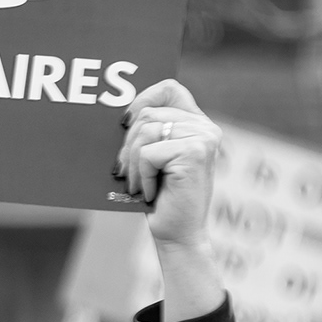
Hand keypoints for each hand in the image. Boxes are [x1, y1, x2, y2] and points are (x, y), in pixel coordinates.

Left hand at [117, 81, 224, 321]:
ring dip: (132, 165)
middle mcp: (205, 126)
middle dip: (126, 146)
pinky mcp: (194, 153)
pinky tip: (149, 193)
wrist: (178, 233)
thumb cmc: (160, 197)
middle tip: (125, 173)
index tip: (123, 122)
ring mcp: (203, 138)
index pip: (169, 88)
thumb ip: (147, 133)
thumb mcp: (152, 159)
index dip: (142, 98)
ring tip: (137, 185)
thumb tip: (116, 115)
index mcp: (196, 123)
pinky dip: (140, 177)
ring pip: (144, 133)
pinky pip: (147, 154)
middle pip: (147, 114)